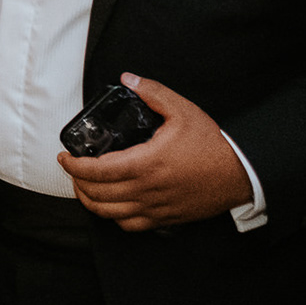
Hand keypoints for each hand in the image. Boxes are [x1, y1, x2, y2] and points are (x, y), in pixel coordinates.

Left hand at [58, 73, 253, 230]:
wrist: (241, 174)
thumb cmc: (212, 145)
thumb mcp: (182, 110)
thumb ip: (153, 92)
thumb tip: (129, 78)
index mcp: (145, 163)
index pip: (96, 171)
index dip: (73, 166)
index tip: (64, 157)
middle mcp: (147, 189)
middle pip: (97, 194)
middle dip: (77, 182)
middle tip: (72, 170)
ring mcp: (156, 208)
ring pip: (110, 214)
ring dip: (91, 201)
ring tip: (84, 187)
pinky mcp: (166, 219)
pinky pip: (132, 225)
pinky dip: (115, 217)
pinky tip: (112, 204)